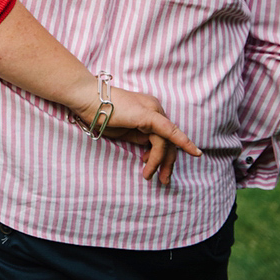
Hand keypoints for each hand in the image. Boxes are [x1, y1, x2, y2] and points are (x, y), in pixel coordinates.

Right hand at [71, 83, 201, 185]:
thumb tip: (151, 150)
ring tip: (148, 175)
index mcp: (149, 110)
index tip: (161, 170)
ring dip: (160, 162)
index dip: (163, 155)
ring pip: (166, 142)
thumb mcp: (123, 131)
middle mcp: (155, 108)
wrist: (86, 99)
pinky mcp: (150, 115)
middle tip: (164, 181)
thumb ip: (139, 138)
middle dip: (167, 163)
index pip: (164, 136)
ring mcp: (153, 110)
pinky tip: (194, 152)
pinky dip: (183, 142)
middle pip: (169, 140)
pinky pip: (169, 132)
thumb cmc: (98, 114)